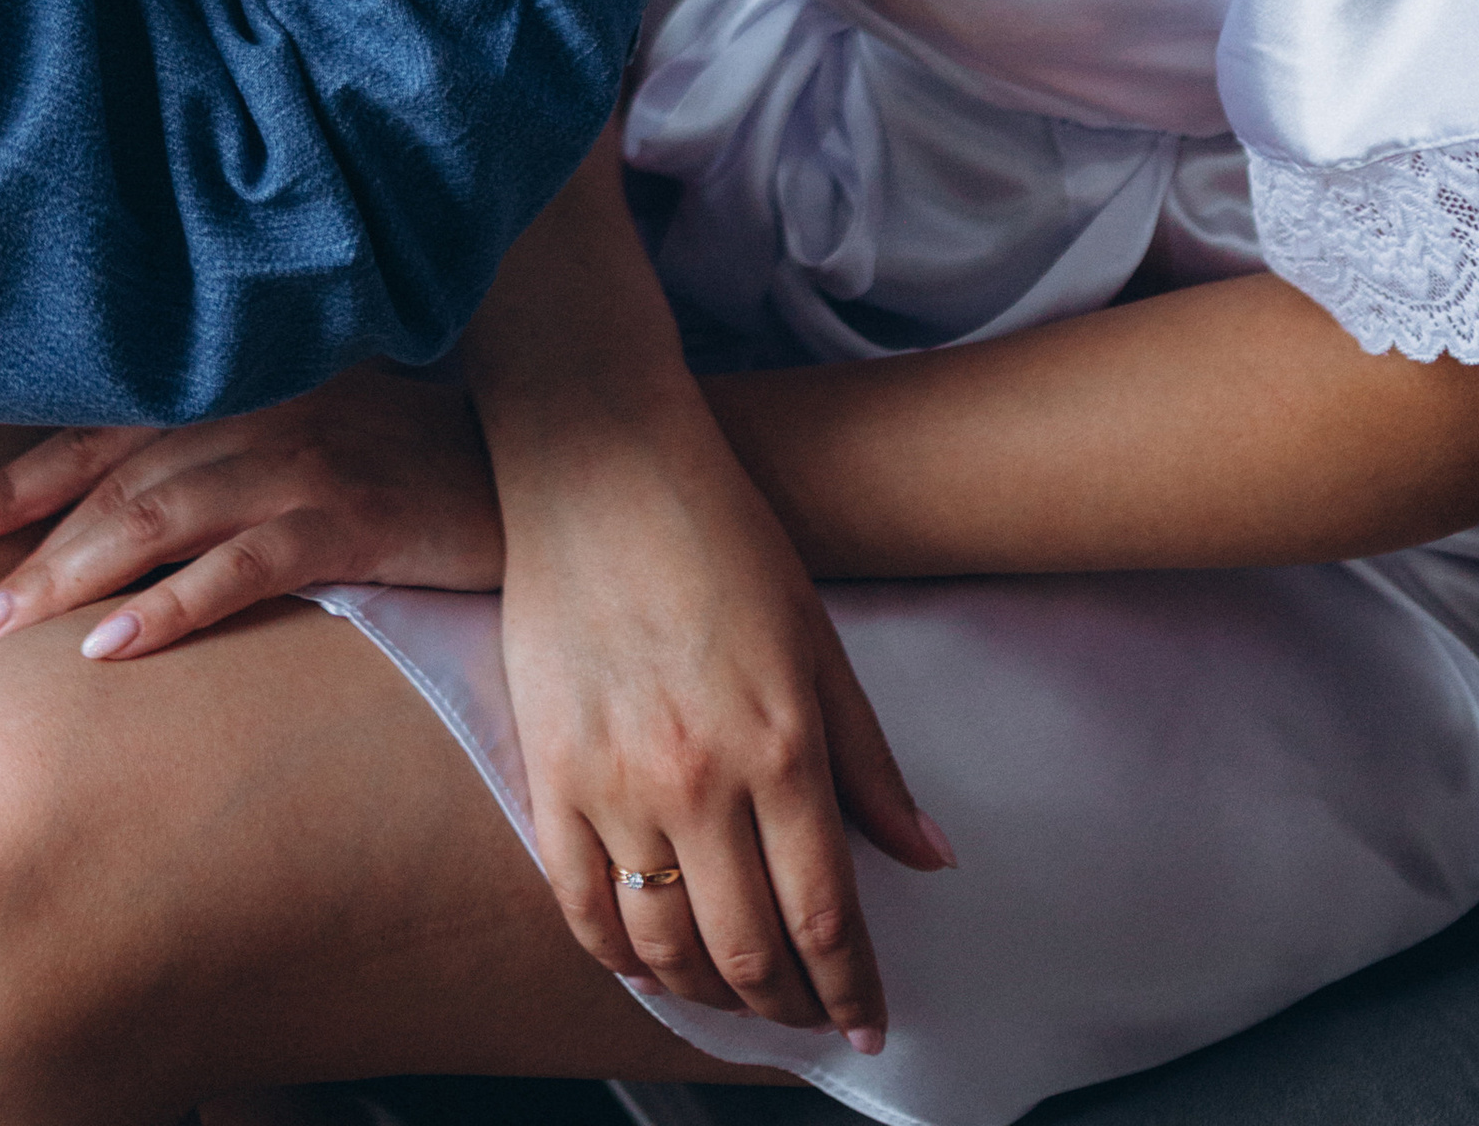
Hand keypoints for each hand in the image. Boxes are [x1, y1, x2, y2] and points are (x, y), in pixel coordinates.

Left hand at [0, 364, 501, 662]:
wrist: (548, 457)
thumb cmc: (426, 448)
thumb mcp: (326, 422)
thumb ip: (238, 435)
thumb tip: (139, 492)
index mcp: (248, 384)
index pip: (108, 427)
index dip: (19, 474)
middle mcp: (264, 411)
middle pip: (117, 480)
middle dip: (25, 545)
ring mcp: (307, 463)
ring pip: (161, 519)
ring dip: (68, 580)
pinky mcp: (354, 520)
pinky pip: (244, 566)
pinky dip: (172, 605)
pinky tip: (112, 647)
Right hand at [494, 395, 949, 1056]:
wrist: (598, 458)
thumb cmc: (719, 531)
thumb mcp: (817, 637)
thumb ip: (869, 760)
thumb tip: (929, 858)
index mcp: (781, 745)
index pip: (826, 916)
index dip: (852, 986)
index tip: (868, 1020)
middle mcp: (699, 781)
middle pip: (749, 951)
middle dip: (788, 1004)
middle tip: (808, 1015)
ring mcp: (614, 783)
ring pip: (664, 946)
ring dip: (708, 993)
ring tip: (737, 995)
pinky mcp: (549, 771)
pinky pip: (580, 905)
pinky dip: (618, 956)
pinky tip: (648, 961)